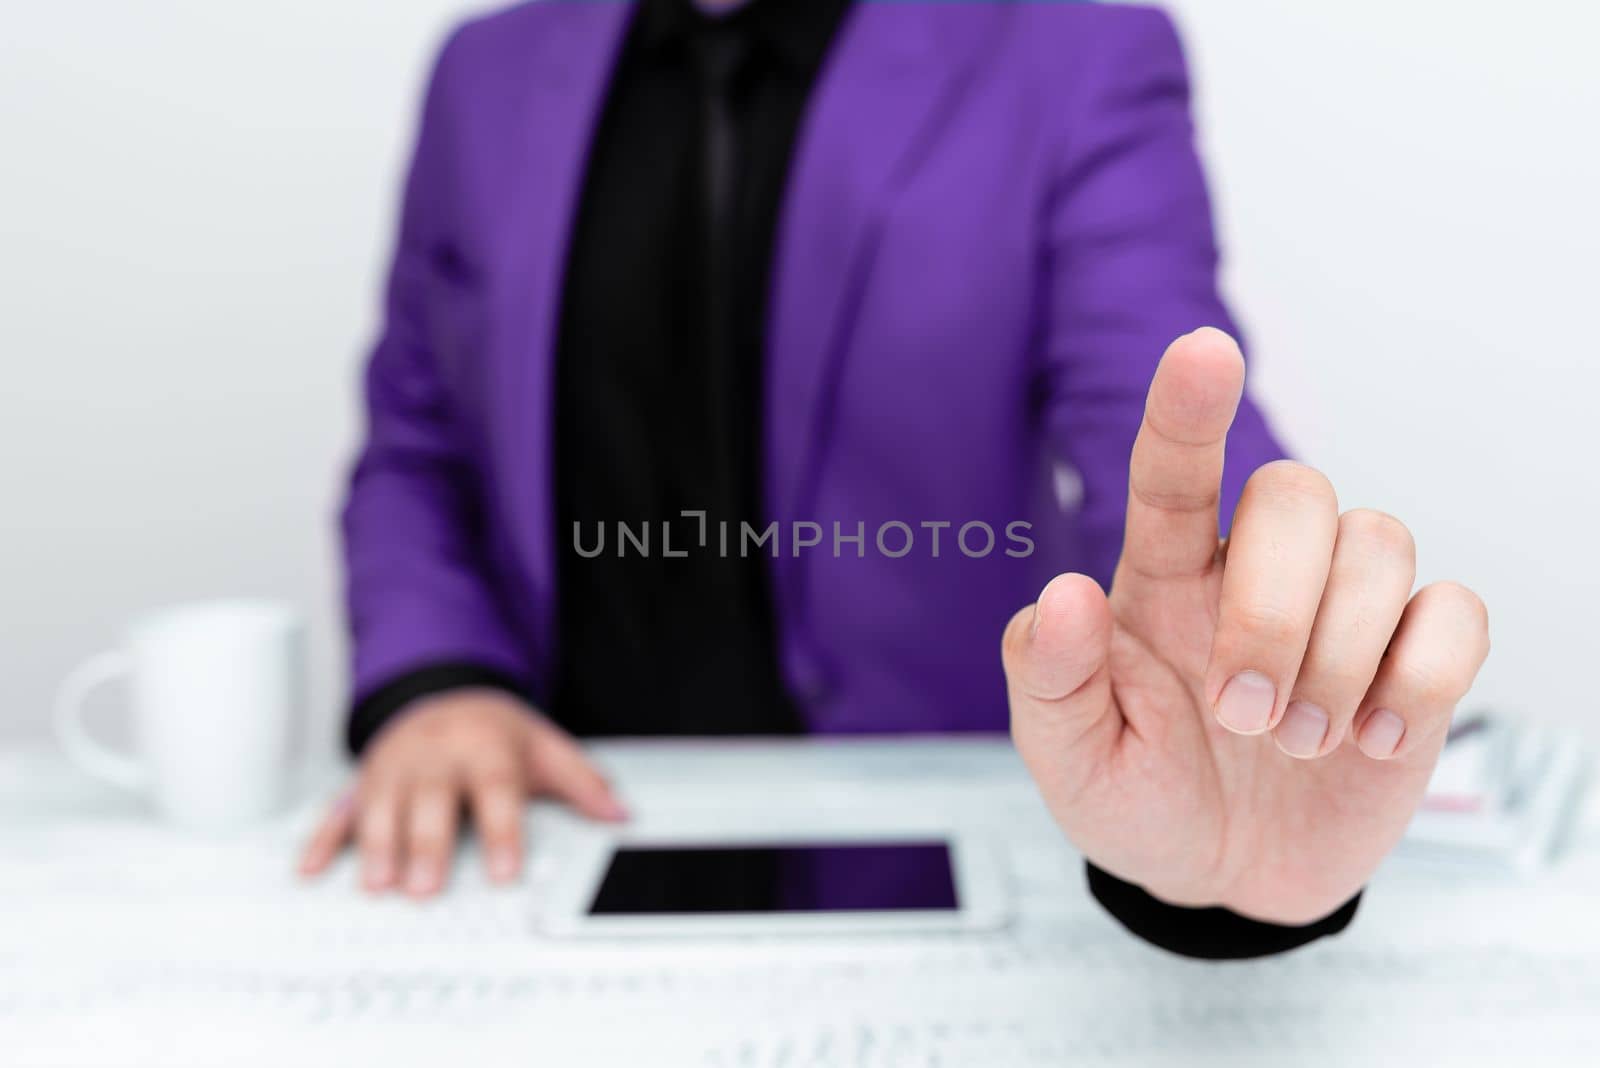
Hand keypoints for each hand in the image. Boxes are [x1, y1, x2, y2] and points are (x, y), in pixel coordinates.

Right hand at [297, 689, 624, 896]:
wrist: (444, 690)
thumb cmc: (496, 731)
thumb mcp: (546, 747)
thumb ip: (582, 782)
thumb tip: (619, 813)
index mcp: (484, 747)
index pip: (496, 789)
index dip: (502, 832)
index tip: (505, 872)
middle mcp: (435, 755)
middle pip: (430, 801)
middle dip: (426, 844)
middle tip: (426, 888)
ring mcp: (394, 768)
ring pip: (380, 806)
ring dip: (376, 845)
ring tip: (377, 884)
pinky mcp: (363, 781)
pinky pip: (337, 810)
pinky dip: (321, 840)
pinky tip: (310, 870)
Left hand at [1005, 328, 1488, 924]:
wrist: (1220, 878)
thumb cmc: (1137, 796)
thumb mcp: (1068, 759)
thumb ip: (1050, 680)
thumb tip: (1064, 596)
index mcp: (1162, 576)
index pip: (1175, 468)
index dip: (1188, 408)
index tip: (1203, 351)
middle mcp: (1254, 571)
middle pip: (1297, 494)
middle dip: (1274, 607)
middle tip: (1242, 715)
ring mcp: (1342, 610)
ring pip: (1380, 543)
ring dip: (1339, 656)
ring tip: (1298, 744)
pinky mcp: (1414, 662)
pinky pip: (1454, 615)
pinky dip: (1419, 682)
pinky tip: (1371, 743)